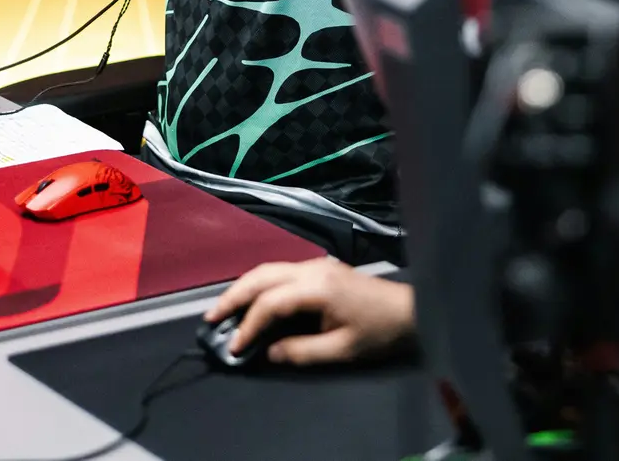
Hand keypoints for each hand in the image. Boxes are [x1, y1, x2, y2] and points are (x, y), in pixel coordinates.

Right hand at [203, 257, 415, 365]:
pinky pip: (280, 271)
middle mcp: (312, 269)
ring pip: (269, 269)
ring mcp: (316, 265)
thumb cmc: (378, 330)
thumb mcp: (341, 350)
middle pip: (261, 276)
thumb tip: (268, 353)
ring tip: (224, 309)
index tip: (234, 346)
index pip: (270, 303)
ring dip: (244, 287)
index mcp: (317, 287)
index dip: (248, 325)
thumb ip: (301, 351)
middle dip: (233, 296)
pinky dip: (260, 284)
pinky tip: (252, 299)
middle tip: (211, 319)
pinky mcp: (320, 268)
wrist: (408, 310)